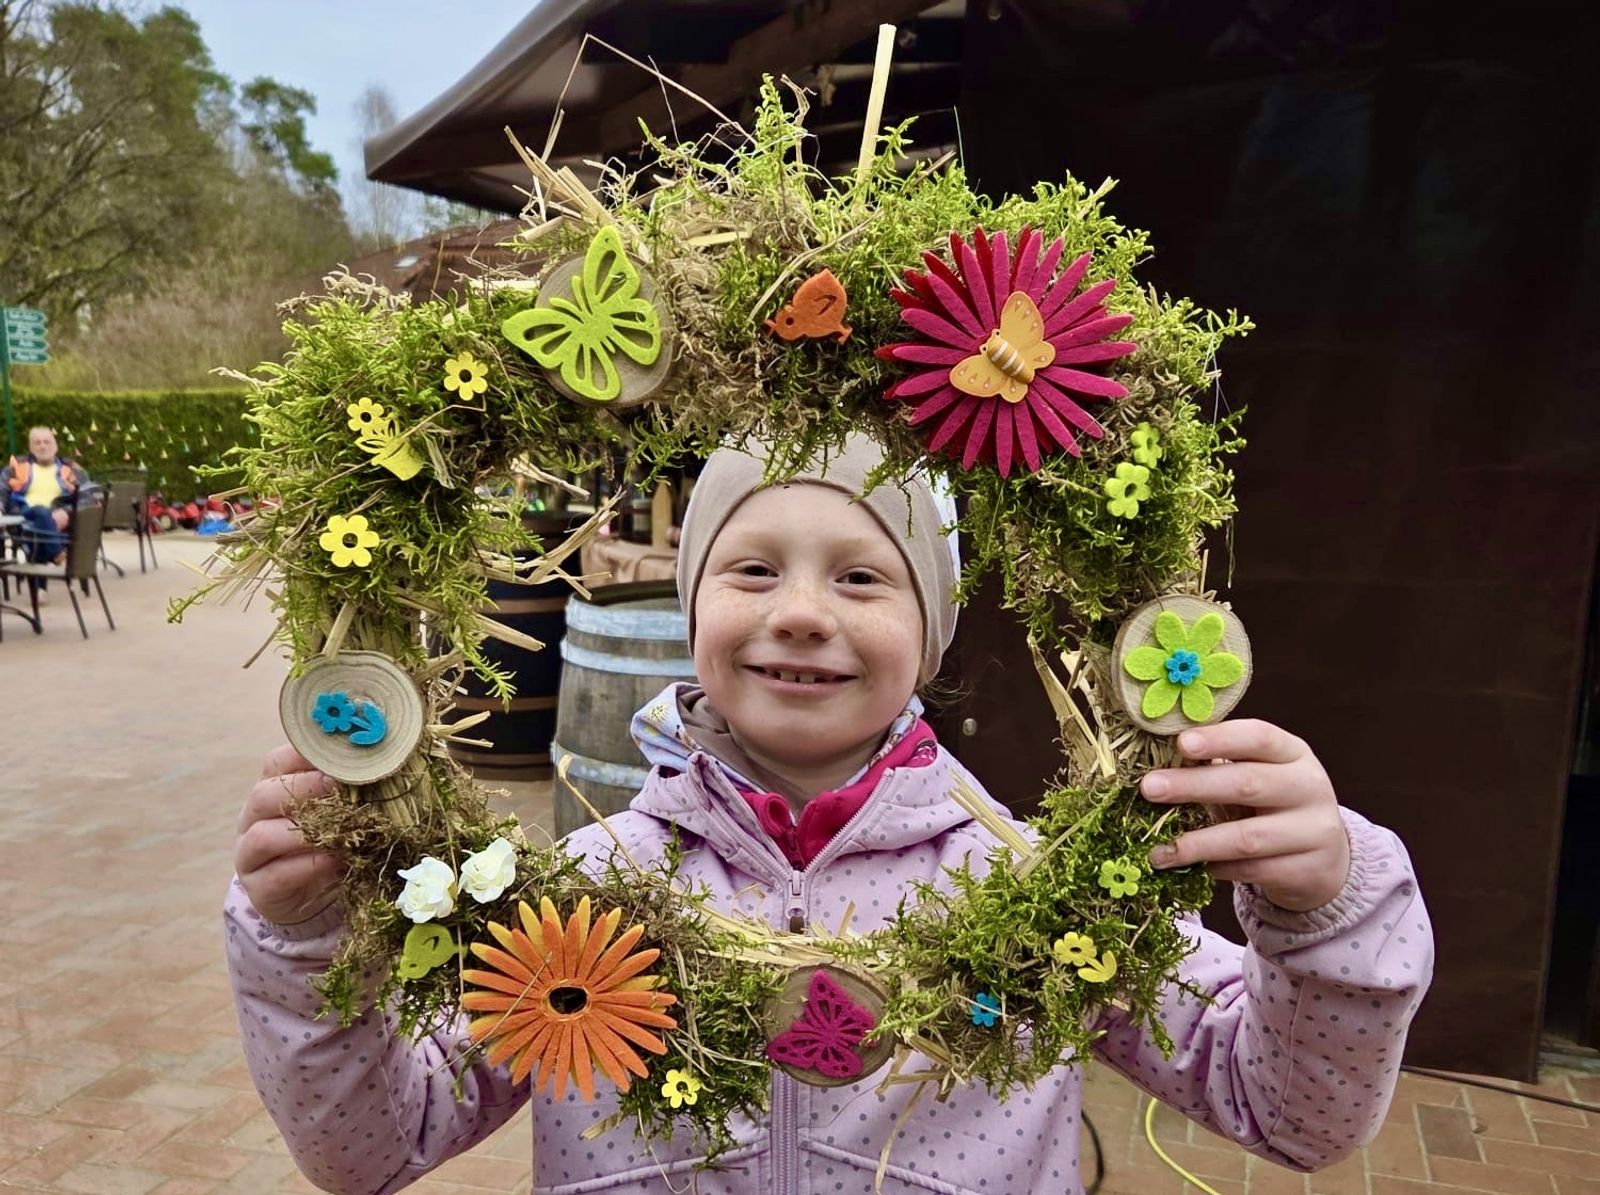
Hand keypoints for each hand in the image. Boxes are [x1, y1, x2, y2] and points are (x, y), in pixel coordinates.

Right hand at [235, 744, 345, 924]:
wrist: (318, 897)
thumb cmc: (332, 842)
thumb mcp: (339, 812)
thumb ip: (347, 789)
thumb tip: (380, 765)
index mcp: (272, 791)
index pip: (277, 763)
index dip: (307, 758)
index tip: (342, 758)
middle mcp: (253, 820)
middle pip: (263, 795)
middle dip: (306, 789)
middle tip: (341, 790)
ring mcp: (250, 856)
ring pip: (263, 836)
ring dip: (306, 832)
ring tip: (342, 830)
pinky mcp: (259, 889)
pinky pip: (277, 875)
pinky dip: (310, 866)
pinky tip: (336, 860)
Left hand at [1140, 719, 1349, 911]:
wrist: (1325, 856)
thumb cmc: (1274, 804)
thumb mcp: (1259, 774)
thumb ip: (1222, 764)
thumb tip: (1158, 759)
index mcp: (1293, 753)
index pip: (1259, 737)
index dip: (1220, 739)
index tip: (1181, 743)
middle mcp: (1309, 787)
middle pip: (1248, 783)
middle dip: (1194, 785)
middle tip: (1150, 788)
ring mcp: (1313, 831)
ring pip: (1248, 837)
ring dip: (1197, 843)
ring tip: (1158, 851)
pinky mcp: (1307, 870)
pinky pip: (1253, 871)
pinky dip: (1218, 869)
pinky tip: (1195, 868)